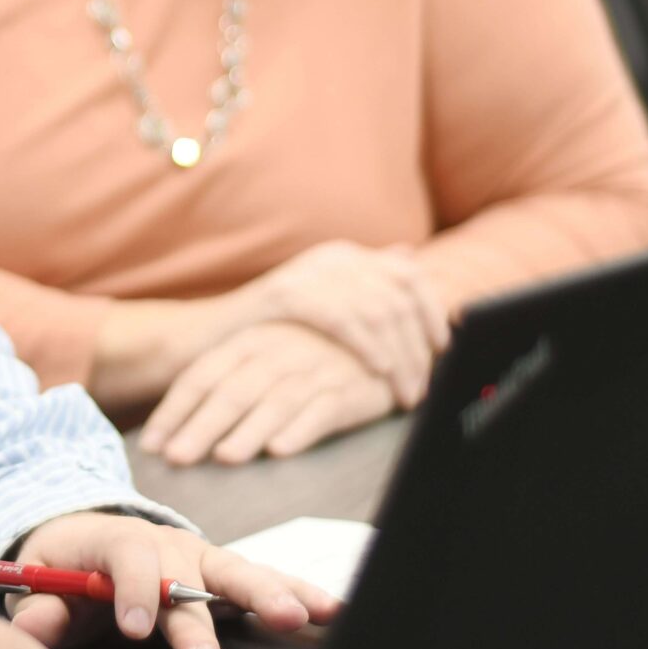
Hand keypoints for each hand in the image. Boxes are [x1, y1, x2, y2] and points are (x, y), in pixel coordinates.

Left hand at [7, 510, 340, 648]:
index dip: (132, 591)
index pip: (127, 558)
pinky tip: (330, 609)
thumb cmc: (64, 566)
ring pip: (235, 573)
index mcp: (114, 541)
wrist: (83, 534)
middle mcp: (164, 544)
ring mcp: (199, 557)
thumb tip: (33, 627)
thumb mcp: (38, 580)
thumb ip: (37, 607)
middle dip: (201, 618)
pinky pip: (261, 581)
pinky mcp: (222, 573)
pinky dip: (296, 591)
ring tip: (296, 618)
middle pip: (188, 575)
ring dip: (267, 594)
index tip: (135, 629)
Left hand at [140, 322, 395, 466]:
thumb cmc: (306, 354)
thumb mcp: (264, 353)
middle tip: (177, 457)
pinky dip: (301, 430)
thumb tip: (174, 427)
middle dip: (202, 425)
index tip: (151, 444)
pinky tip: (281, 450)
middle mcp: (278, 352)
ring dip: (248, 431)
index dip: (175, 409)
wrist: (377, 339)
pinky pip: (323, 410)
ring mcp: (315, 370)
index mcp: (249, 340)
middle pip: (234, 391)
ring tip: (224, 458)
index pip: (202, 375)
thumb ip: (225, 381)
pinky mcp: (350, 391)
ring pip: (275, 402)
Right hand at [230, 240, 448, 408]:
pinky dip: (367, 345)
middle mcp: (332, 257)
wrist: (205, 336)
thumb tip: (409, 258)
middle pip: (398, 297)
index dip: (432, 312)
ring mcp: (308, 272)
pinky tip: (379, 370)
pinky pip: (341, 318)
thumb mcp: (324, 303)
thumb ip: (365, 286)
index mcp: (346, 257)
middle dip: (418, 346)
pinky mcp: (285, 295)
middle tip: (422, 386)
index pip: (409, 275)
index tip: (442, 350)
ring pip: (376, 311)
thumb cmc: (270, 331)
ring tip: (405, 391)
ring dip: (399, 356)